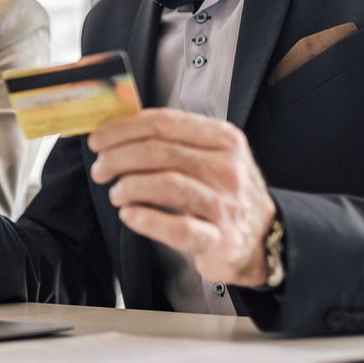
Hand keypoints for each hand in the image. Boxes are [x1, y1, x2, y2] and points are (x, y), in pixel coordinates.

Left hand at [88, 109, 277, 286]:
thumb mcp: (211, 156)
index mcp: (223, 139)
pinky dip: (147, 221)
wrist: (265, 239)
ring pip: (167, 185)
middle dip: (118, 158)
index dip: (123, 129)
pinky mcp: (221, 239)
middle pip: (160, 152)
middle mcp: (227, 168)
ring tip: (116, 194)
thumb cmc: (224, 194)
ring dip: (129, 187)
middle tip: (100, 170)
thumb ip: (173, 140)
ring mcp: (226, 204)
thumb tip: (117, 129)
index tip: (98, 140)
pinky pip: (179, 228)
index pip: (164, 123)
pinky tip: (130, 217)